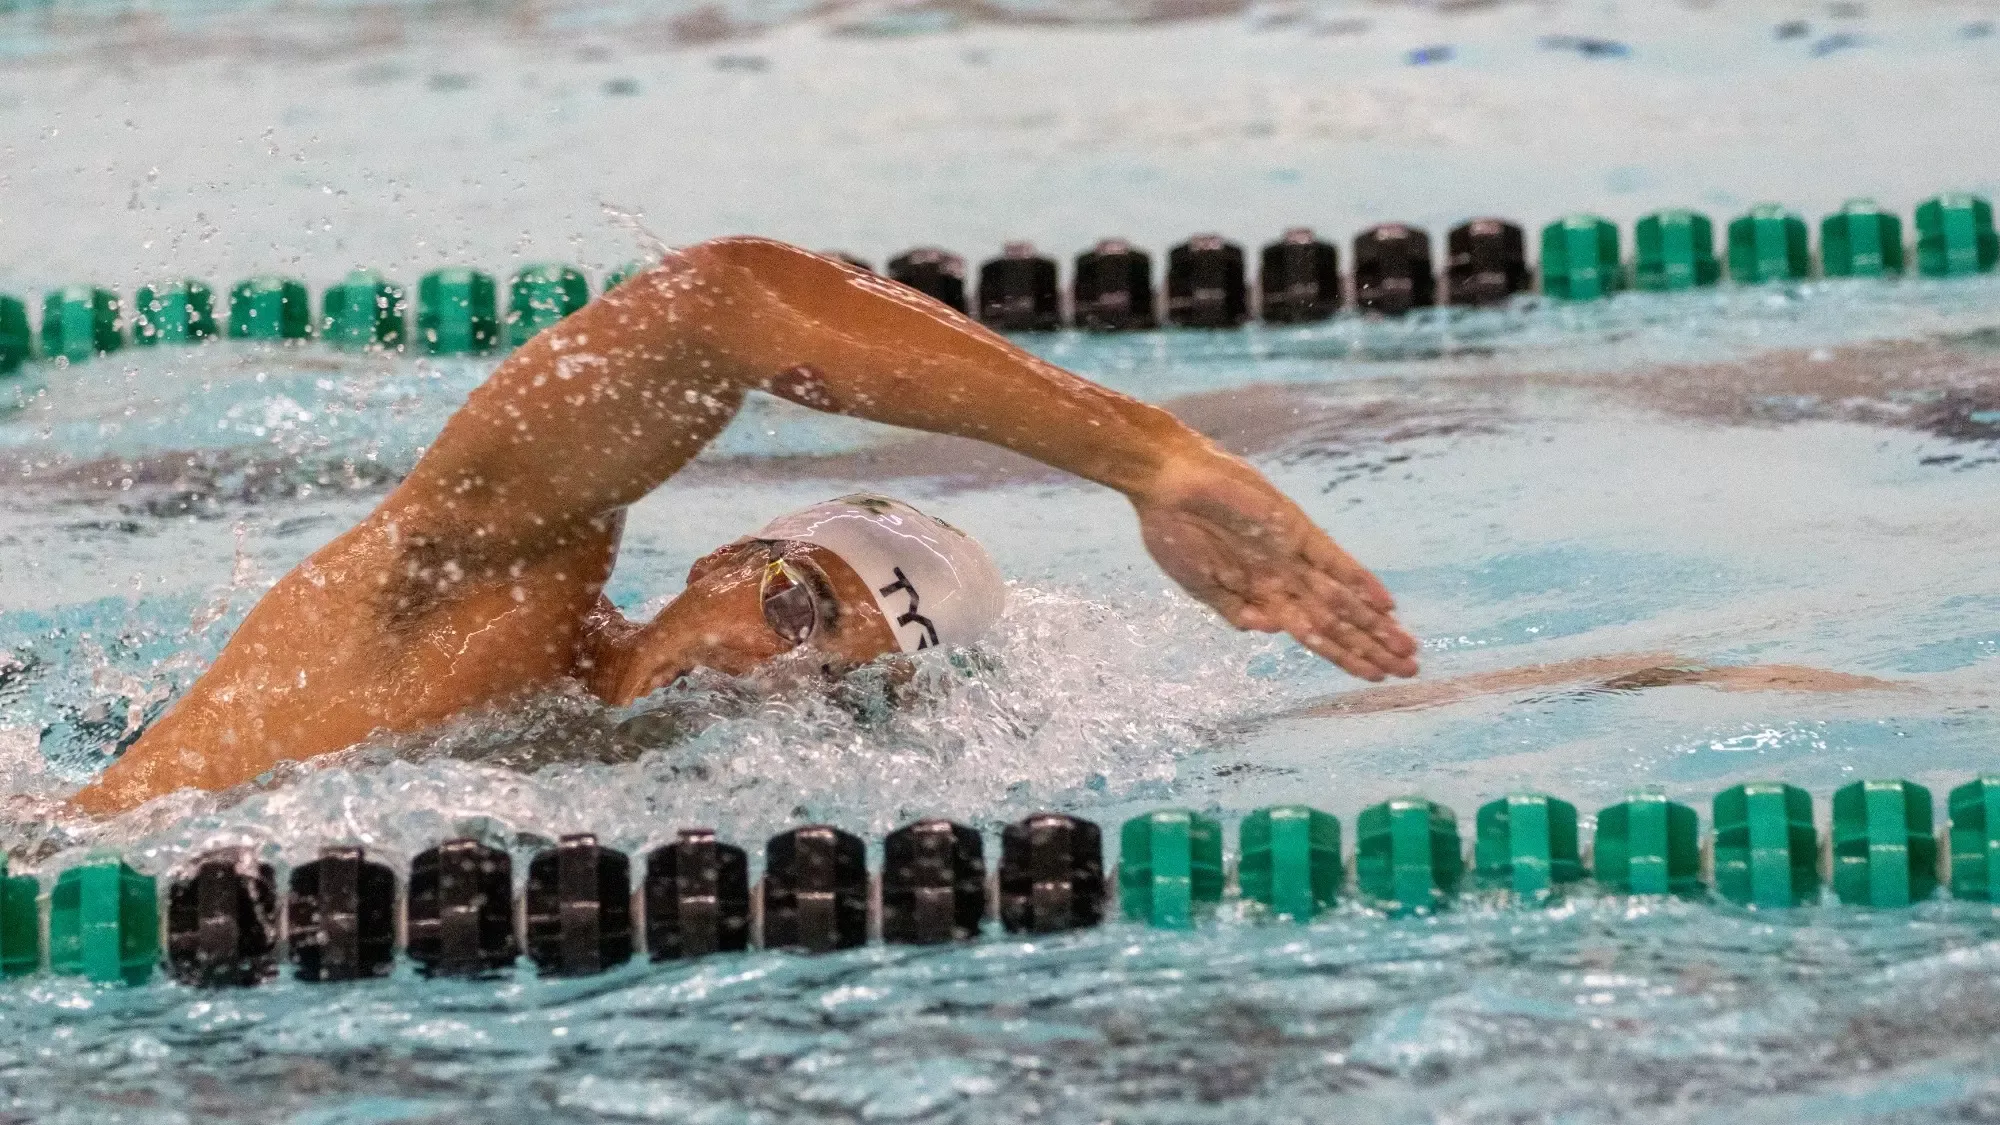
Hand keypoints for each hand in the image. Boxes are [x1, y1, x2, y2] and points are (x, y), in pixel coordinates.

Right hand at [1130, 448, 1419, 680]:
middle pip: (1340, 620)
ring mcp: (1293, 554)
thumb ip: (1233, 608)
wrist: (1166, 482)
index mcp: (1262, 595)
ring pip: (1343, 598)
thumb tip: (1271, 632)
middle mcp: (1286, 578)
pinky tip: (1385, 603)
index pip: (1316, 634)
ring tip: (1406, 647)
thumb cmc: (1172, 533)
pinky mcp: (1294, 529)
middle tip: (1410, 669)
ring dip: (1375, 624)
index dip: (1346, 656)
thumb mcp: (1198, 583)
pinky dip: (1359, 582)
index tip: (1376, 677)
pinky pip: (1334, 561)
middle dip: (1373, 645)